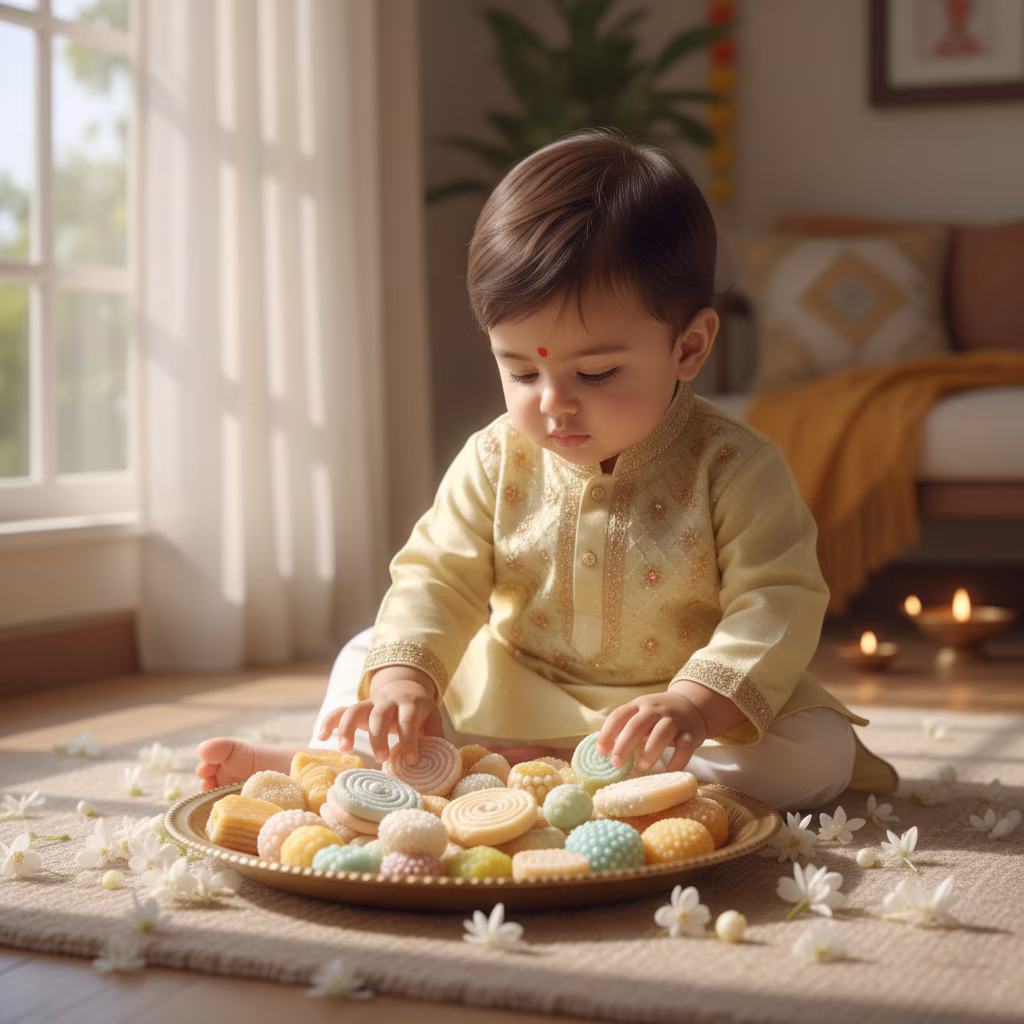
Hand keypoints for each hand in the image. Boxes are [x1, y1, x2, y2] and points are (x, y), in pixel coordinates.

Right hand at [316, 666, 442, 765]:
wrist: (406, 688)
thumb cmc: (420, 713)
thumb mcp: (432, 720)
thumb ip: (435, 738)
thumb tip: (440, 764)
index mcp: (411, 704)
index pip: (409, 721)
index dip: (410, 740)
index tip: (411, 761)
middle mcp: (388, 701)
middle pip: (379, 715)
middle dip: (379, 737)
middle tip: (382, 759)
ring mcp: (370, 704)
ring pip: (355, 710)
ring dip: (348, 728)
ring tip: (345, 748)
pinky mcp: (358, 709)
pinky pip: (340, 711)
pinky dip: (328, 721)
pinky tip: (321, 736)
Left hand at [596, 690, 708, 772]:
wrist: (693, 706)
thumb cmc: (659, 716)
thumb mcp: (642, 713)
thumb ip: (627, 727)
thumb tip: (606, 753)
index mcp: (639, 704)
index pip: (618, 715)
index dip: (607, 733)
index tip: (600, 752)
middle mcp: (656, 710)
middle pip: (637, 725)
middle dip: (624, 745)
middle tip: (615, 763)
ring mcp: (674, 720)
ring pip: (661, 733)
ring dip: (650, 751)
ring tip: (642, 767)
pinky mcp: (691, 734)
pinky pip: (684, 748)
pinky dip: (676, 762)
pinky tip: (667, 772)